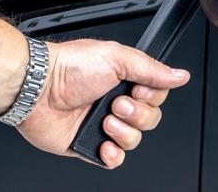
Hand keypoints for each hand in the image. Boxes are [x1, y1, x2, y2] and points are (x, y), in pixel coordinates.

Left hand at [16, 39, 189, 168]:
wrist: (37, 89)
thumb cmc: (70, 67)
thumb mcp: (117, 58)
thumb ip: (151, 69)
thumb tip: (180, 75)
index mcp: (124, 79)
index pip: (157, 95)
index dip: (151, 97)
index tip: (136, 89)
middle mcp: (116, 101)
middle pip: (150, 119)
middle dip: (136, 114)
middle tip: (116, 103)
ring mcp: (103, 123)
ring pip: (135, 139)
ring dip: (123, 132)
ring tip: (104, 120)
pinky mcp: (89, 144)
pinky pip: (114, 159)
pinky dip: (112, 154)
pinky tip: (103, 143)